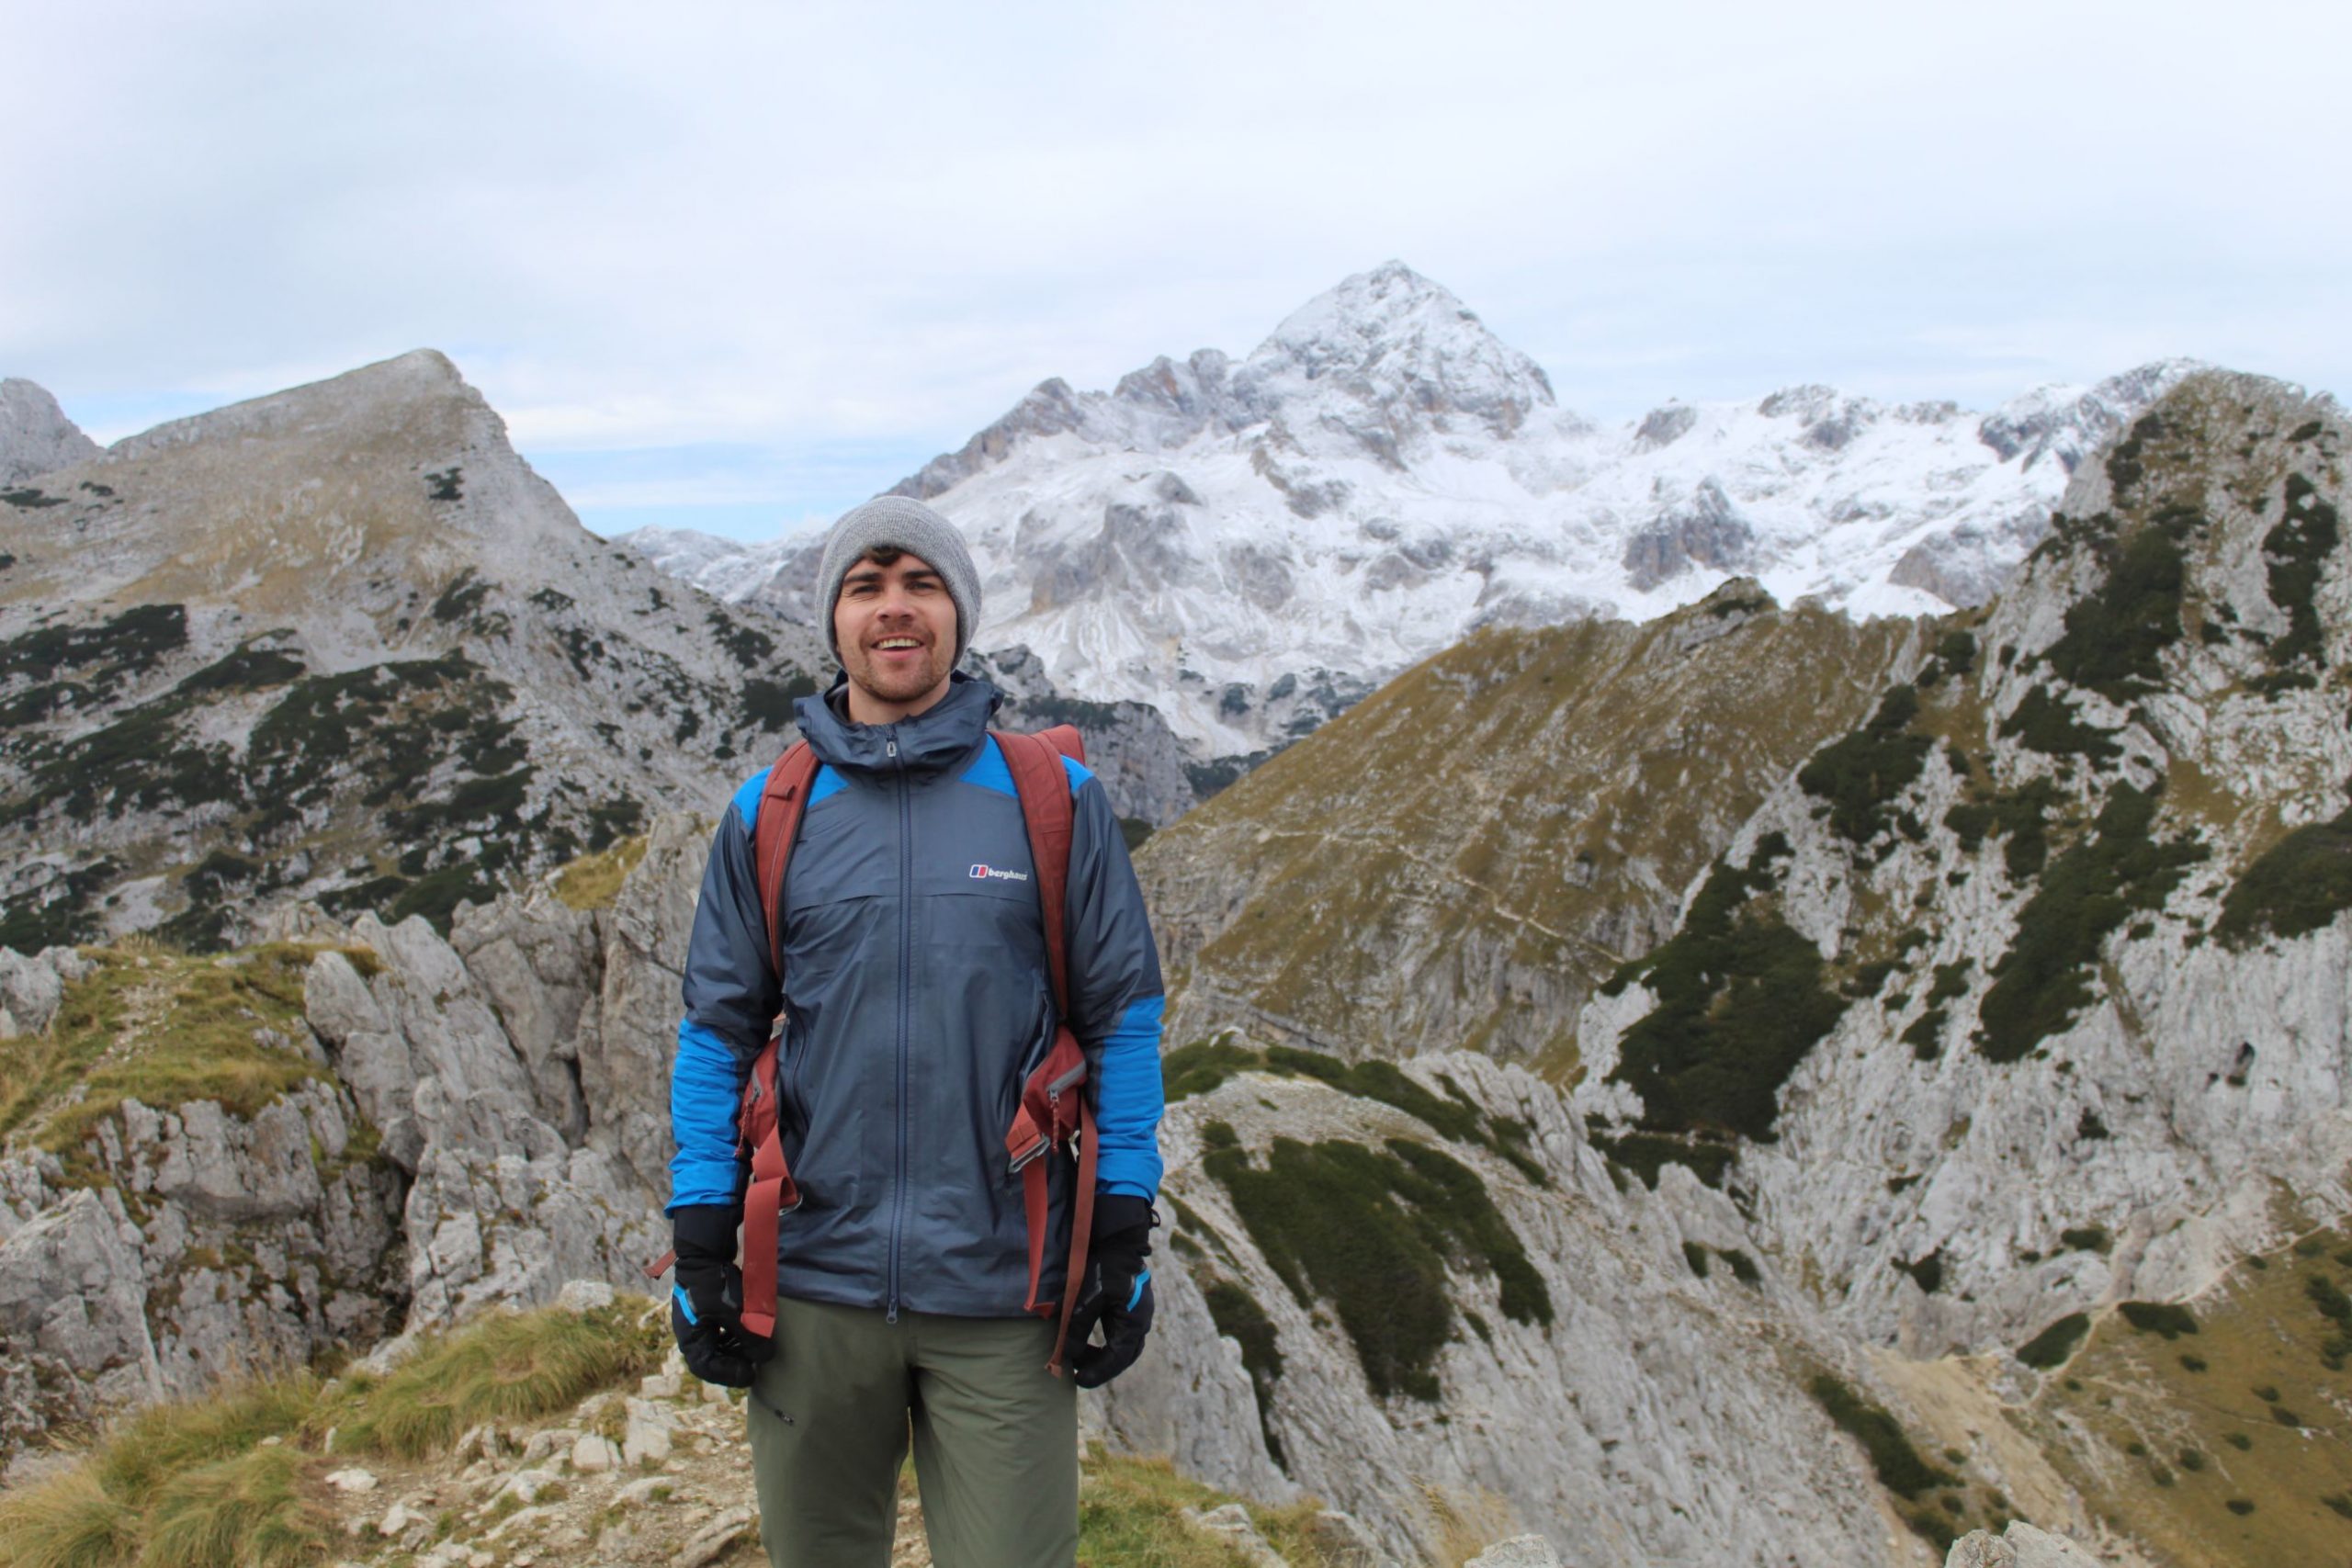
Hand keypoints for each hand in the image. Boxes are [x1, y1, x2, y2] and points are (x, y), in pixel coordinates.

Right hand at [669, 1204, 774, 1387]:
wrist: (704, 1249)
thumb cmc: (717, 1283)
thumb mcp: (735, 1313)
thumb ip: (750, 1336)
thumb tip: (766, 1357)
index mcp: (690, 1337)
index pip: (706, 1368)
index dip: (729, 1375)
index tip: (751, 1375)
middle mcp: (689, 1331)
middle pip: (710, 1358)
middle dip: (733, 1362)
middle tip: (755, 1362)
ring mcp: (696, 1318)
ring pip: (715, 1344)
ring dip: (734, 1348)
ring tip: (754, 1348)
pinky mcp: (704, 1307)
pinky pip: (718, 1329)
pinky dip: (733, 1334)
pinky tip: (748, 1331)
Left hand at [1067, 1195, 1155, 1388]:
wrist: (1119, 1238)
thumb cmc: (1104, 1266)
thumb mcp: (1088, 1297)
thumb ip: (1079, 1327)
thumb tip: (1068, 1355)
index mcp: (1135, 1322)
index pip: (1118, 1358)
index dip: (1098, 1372)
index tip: (1078, 1380)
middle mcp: (1140, 1321)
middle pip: (1123, 1355)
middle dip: (1101, 1366)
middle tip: (1077, 1372)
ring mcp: (1136, 1313)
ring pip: (1122, 1345)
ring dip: (1101, 1354)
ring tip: (1078, 1355)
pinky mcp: (1129, 1306)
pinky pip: (1118, 1332)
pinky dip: (1103, 1341)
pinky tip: (1086, 1338)